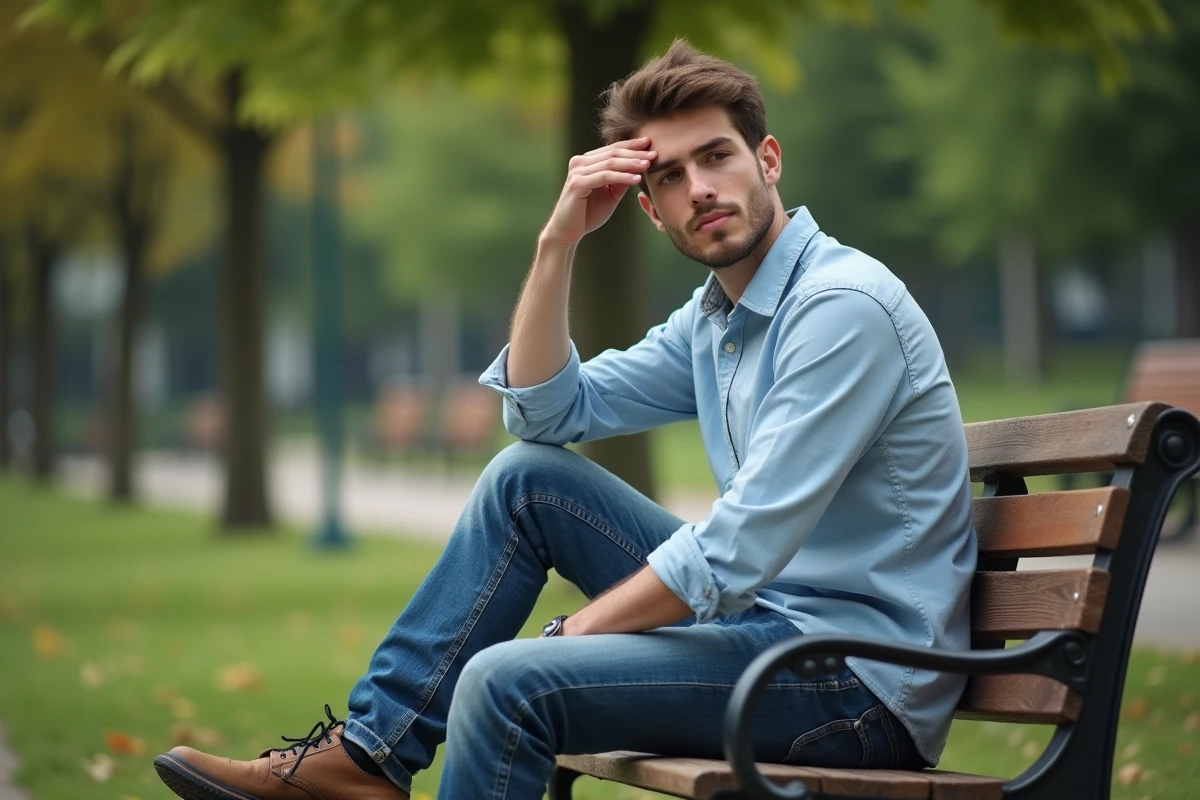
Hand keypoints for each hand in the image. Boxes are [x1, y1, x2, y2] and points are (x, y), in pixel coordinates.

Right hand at [541, 137, 655, 247]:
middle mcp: (580, 162)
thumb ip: (621, 181)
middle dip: (635, 153)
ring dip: (631, 163)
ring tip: (648, 165)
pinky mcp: (577, 184)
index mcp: (587, 161)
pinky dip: (621, 177)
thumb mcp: (610, 194)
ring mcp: (577, 172)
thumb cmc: (587, 213)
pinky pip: (604, 177)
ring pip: (610, 163)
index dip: (632, 145)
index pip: (613, 149)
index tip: (651, 144)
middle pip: (613, 153)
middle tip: (654, 154)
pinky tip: (635, 178)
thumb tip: (640, 167)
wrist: (567, 231)